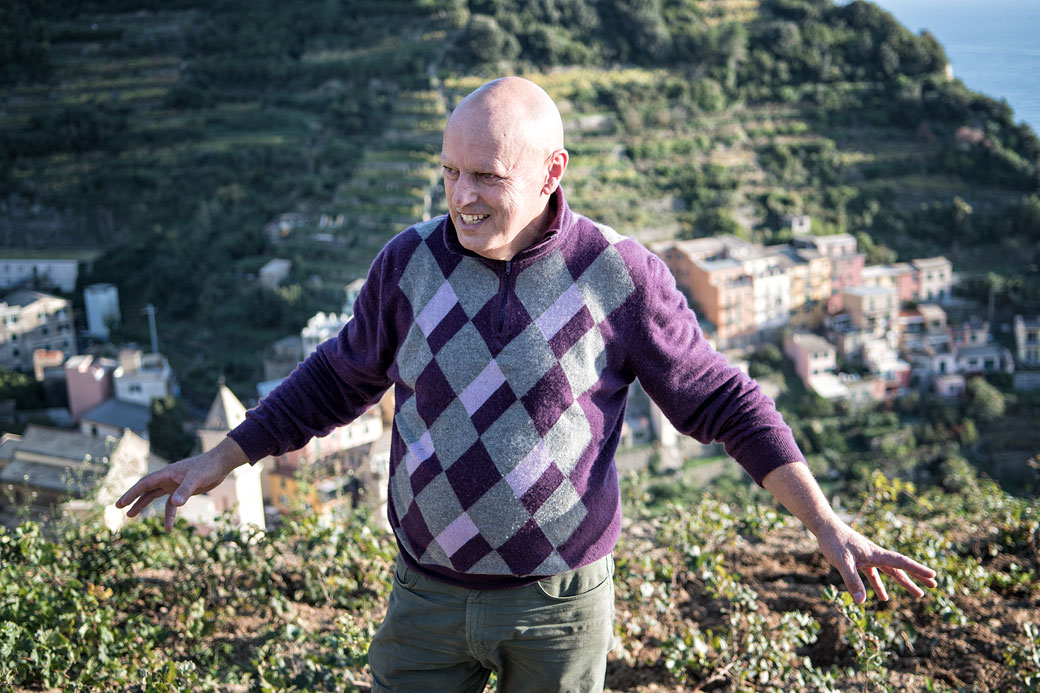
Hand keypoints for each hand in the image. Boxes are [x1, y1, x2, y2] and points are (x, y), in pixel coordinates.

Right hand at [116, 438, 247, 529]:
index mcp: (166, 473)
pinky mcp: (182, 490)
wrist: (220, 464)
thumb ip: (185, 491)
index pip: (144, 484)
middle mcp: (167, 478)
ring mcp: (174, 484)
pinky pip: (171, 504)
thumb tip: (175, 504)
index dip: (131, 493)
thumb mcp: (196, 479)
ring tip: (131, 516)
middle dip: (132, 498)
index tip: (119, 504)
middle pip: (145, 489)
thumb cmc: (207, 468)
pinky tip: (168, 526)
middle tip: (119, 508)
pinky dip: (168, 514)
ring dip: (143, 505)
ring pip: (154, 496)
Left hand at [761, 462, 936, 603]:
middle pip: (900, 568)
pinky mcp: (858, 560)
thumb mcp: (842, 562)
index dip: (917, 570)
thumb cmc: (834, 542)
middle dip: (917, 577)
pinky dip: (878, 584)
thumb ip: (852, 581)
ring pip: (889, 572)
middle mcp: (875, 555)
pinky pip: (872, 574)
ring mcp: (867, 557)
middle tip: (934, 586)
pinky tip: (881, 597)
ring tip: (918, 594)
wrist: (823, 526)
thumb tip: (862, 602)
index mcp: (875, 554)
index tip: (933, 576)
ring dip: (902, 582)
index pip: (901, 562)